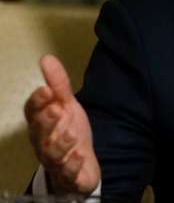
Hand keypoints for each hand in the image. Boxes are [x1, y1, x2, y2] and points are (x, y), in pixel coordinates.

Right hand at [24, 55, 99, 194]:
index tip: (46, 90)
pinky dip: (72, 164)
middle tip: (56, 110)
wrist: (80, 164)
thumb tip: (46, 58)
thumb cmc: (69, 132)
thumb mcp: (67, 106)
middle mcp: (43, 142)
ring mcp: (55, 160)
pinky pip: (68, 172)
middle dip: (46, 121)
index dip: (37, 102)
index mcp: (41, 124)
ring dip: (61, 143)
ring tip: (71, 133)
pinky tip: (79, 155)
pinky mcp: (69, 175)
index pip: (32, 113)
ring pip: (52, 153)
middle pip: (39, 133)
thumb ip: (59, 84)